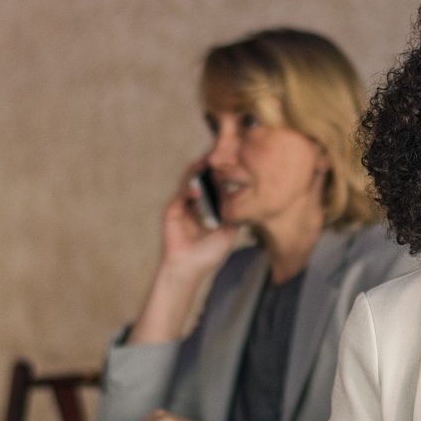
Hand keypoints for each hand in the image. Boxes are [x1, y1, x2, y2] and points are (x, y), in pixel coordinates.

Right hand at [157, 157, 239, 277]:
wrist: (189, 269)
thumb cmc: (209, 254)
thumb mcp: (229, 233)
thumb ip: (235, 214)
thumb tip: (247, 197)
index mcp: (210, 205)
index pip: (216, 182)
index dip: (223, 171)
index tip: (234, 159)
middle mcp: (196, 201)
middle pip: (203, 176)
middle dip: (210, 164)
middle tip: (219, 151)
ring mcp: (184, 204)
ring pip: (190, 181)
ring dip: (198, 171)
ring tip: (208, 163)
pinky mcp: (173, 209)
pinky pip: (181, 195)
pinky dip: (188, 190)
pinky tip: (197, 191)